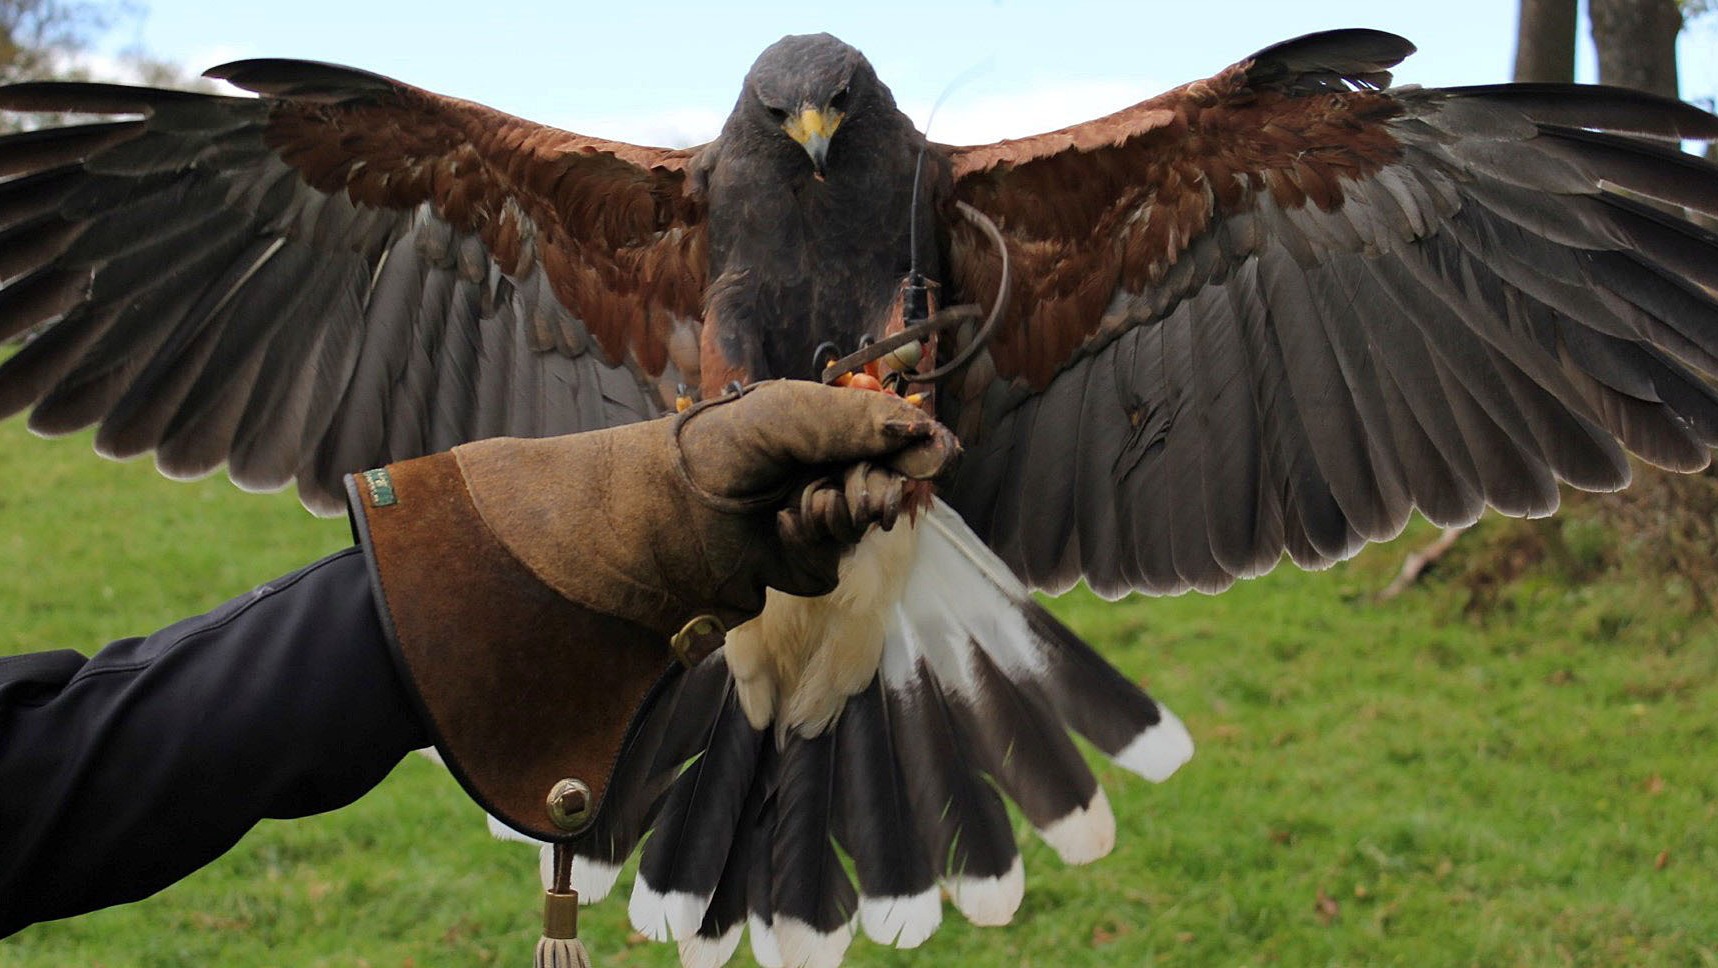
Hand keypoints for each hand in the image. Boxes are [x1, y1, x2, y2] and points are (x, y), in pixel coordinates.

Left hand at [450, 381, 958, 650]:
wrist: (643, 522)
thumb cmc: (705, 455)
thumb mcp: (784, 419)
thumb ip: (857, 421)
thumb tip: (934, 436)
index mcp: (816, 428)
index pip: (888, 435)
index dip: (913, 447)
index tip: (934, 456)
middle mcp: (817, 471)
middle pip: (885, 482)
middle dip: (879, 488)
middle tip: (866, 497)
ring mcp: (808, 522)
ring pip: (863, 526)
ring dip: (843, 516)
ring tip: (805, 509)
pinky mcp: (794, 568)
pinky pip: (832, 562)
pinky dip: (815, 546)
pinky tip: (784, 533)